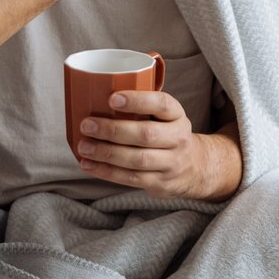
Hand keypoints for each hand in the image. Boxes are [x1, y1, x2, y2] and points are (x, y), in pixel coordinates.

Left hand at [76, 91, 242, 200]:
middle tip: (87, 125)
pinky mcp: (160, 183)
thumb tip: (96, 95)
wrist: (194, 167)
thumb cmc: (167, 133)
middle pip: (146, 135)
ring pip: (137, 159)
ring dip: (106, 153)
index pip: (161, 104)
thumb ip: (141, 106)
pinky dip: (107, 172)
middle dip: (113, 130)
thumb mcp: (164, 116)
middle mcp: (178, 138)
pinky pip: (131, 178)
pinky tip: (89, 165)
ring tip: (84, 147)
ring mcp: (171, 163)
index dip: (137, 101)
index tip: (112, 99)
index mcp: (177, 115)